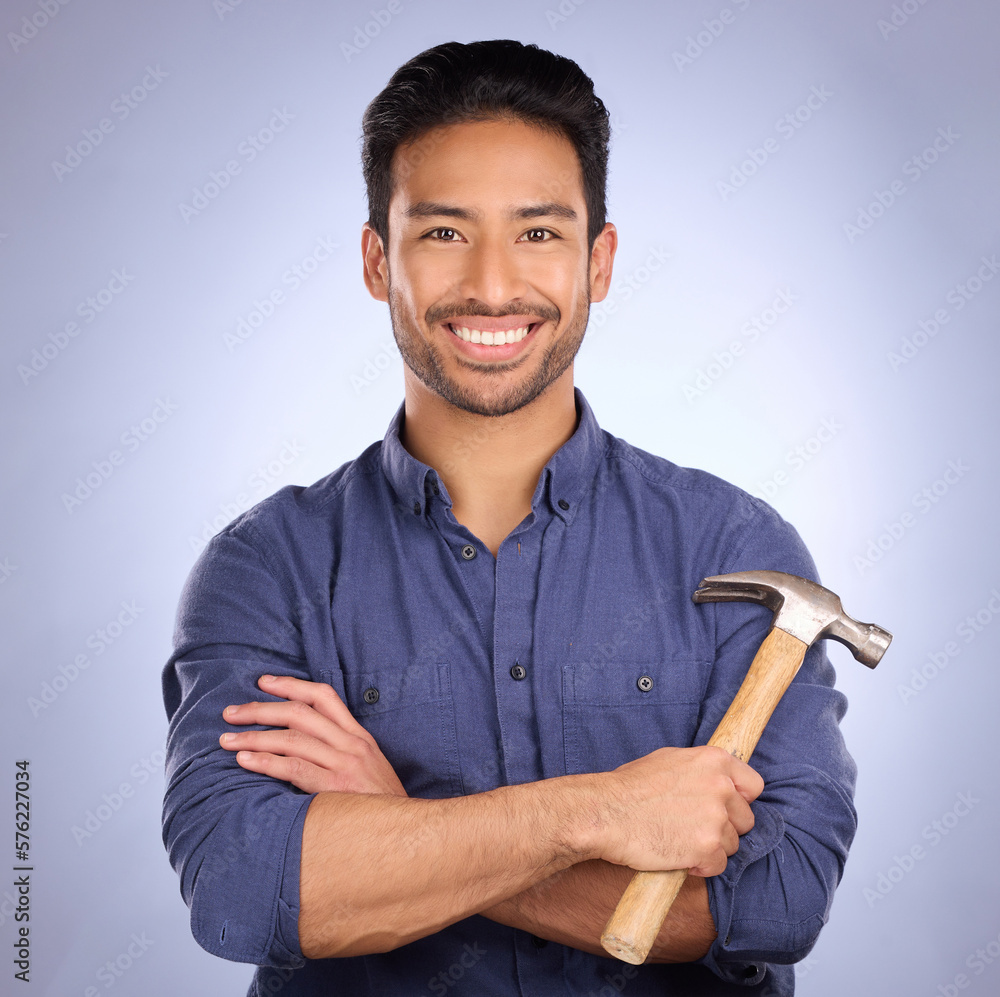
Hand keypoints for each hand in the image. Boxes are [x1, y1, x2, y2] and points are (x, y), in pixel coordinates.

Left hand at [219, 674, 406, 796]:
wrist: (408, 833)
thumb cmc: (380, 806)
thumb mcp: (369, 768)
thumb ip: (341, 753)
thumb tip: (300, 745)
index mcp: (359, 736)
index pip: (324, 697)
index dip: (291, 685)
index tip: (264, 682)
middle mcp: (352, 744)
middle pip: (300, 713)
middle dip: (260, 709)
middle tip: (231, 712)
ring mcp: (345, 765)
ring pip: (291, 739)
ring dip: (253, 737)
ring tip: (227, 740)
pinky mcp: (336, 788)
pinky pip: (293, 769)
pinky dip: (265, 762)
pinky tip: (244, 761)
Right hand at [590, 745, 762, 877]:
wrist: (607, 812)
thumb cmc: (630, 786)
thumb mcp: (670, 761)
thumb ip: (701, 770)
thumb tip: (719, 780)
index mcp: (714, 760)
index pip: (753, 785)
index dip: (739, 800)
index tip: (724, 807)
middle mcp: (721, 787)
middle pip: (745, 819)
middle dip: (724, 827)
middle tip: (694, 828)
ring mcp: (716, 818)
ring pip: (732, 844)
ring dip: (711, 847)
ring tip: (680, 840)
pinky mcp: (707, 848)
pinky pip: (719, 865)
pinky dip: (701, 866)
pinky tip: (678, 855)